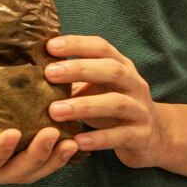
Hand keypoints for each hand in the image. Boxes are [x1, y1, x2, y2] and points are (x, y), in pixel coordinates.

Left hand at [45, 35, 167, 168]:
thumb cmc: (113, 109)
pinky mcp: (142, 136)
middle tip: (49, 73)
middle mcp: (134, 85)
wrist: (154, 137)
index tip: (50, 46)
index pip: (102, 48)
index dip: (78, 45)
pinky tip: (76, 141)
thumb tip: (32, 72)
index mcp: (122, 67)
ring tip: (55, 111)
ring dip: (84, 105)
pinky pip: (120, 136)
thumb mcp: (98, 89)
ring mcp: (140, 110)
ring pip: (116, 103)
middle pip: (112, 70)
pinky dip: (98, 138)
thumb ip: (75, 80)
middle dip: (80, 69)